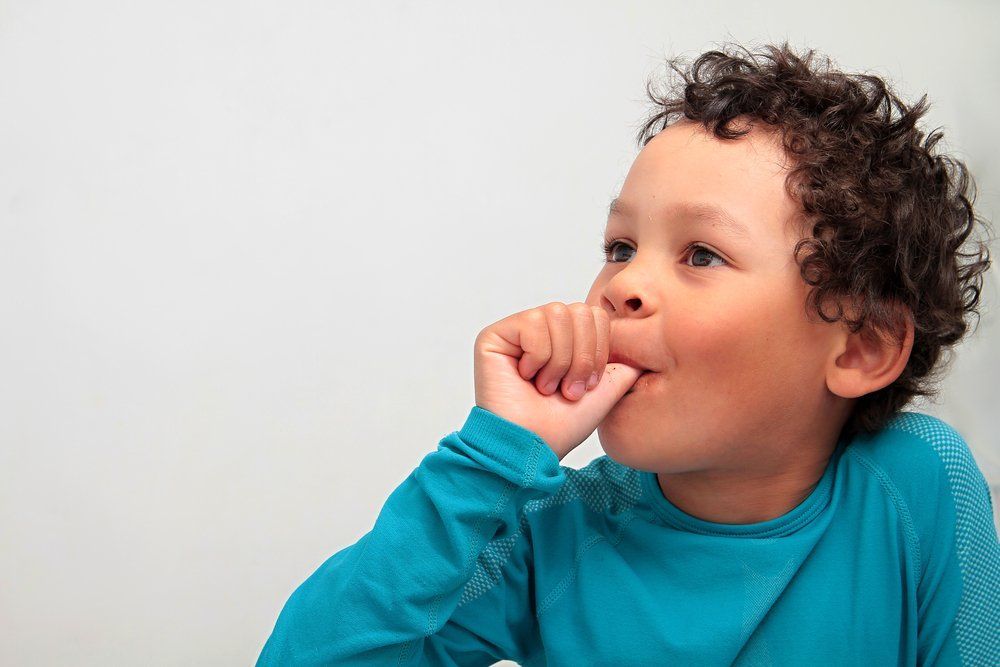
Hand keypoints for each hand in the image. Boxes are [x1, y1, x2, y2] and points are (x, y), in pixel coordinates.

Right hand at [474, 301, 643, 459]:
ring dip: (559, 361)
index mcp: (565, 338)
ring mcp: (516, 330)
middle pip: (578, 311)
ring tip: (546, 387)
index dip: (598, 350)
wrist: (533, 446)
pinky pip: (532, 323)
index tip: (585, 386)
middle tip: (567, 389)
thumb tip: (646, 339)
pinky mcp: (494, 335)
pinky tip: (526, 379)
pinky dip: (538, 357)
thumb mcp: (607, 389)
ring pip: (556, 314)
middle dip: (581, 356)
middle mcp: (541, 329)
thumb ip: (627, 362)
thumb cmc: (563, 424)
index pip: (594, 315)